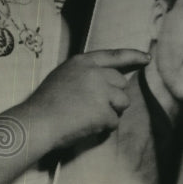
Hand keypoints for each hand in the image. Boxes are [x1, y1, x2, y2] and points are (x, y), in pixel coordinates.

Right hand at [29, 49, 148, 151]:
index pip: (114, 55)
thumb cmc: (44, 105)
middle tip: (90, 107)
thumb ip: (85, 74)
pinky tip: (85, 126)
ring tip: (86, 116)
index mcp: (82, 62)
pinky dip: (103, 127)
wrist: (36, 122)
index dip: (133, 56)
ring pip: (122, 103)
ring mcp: (100, 91)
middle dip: (113, 97)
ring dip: (110, 112)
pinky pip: (114, 121)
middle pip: (121, 84)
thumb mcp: (62, 77)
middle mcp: (94, 72)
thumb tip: (108, 82)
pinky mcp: (103, 110)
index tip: (146, 59)